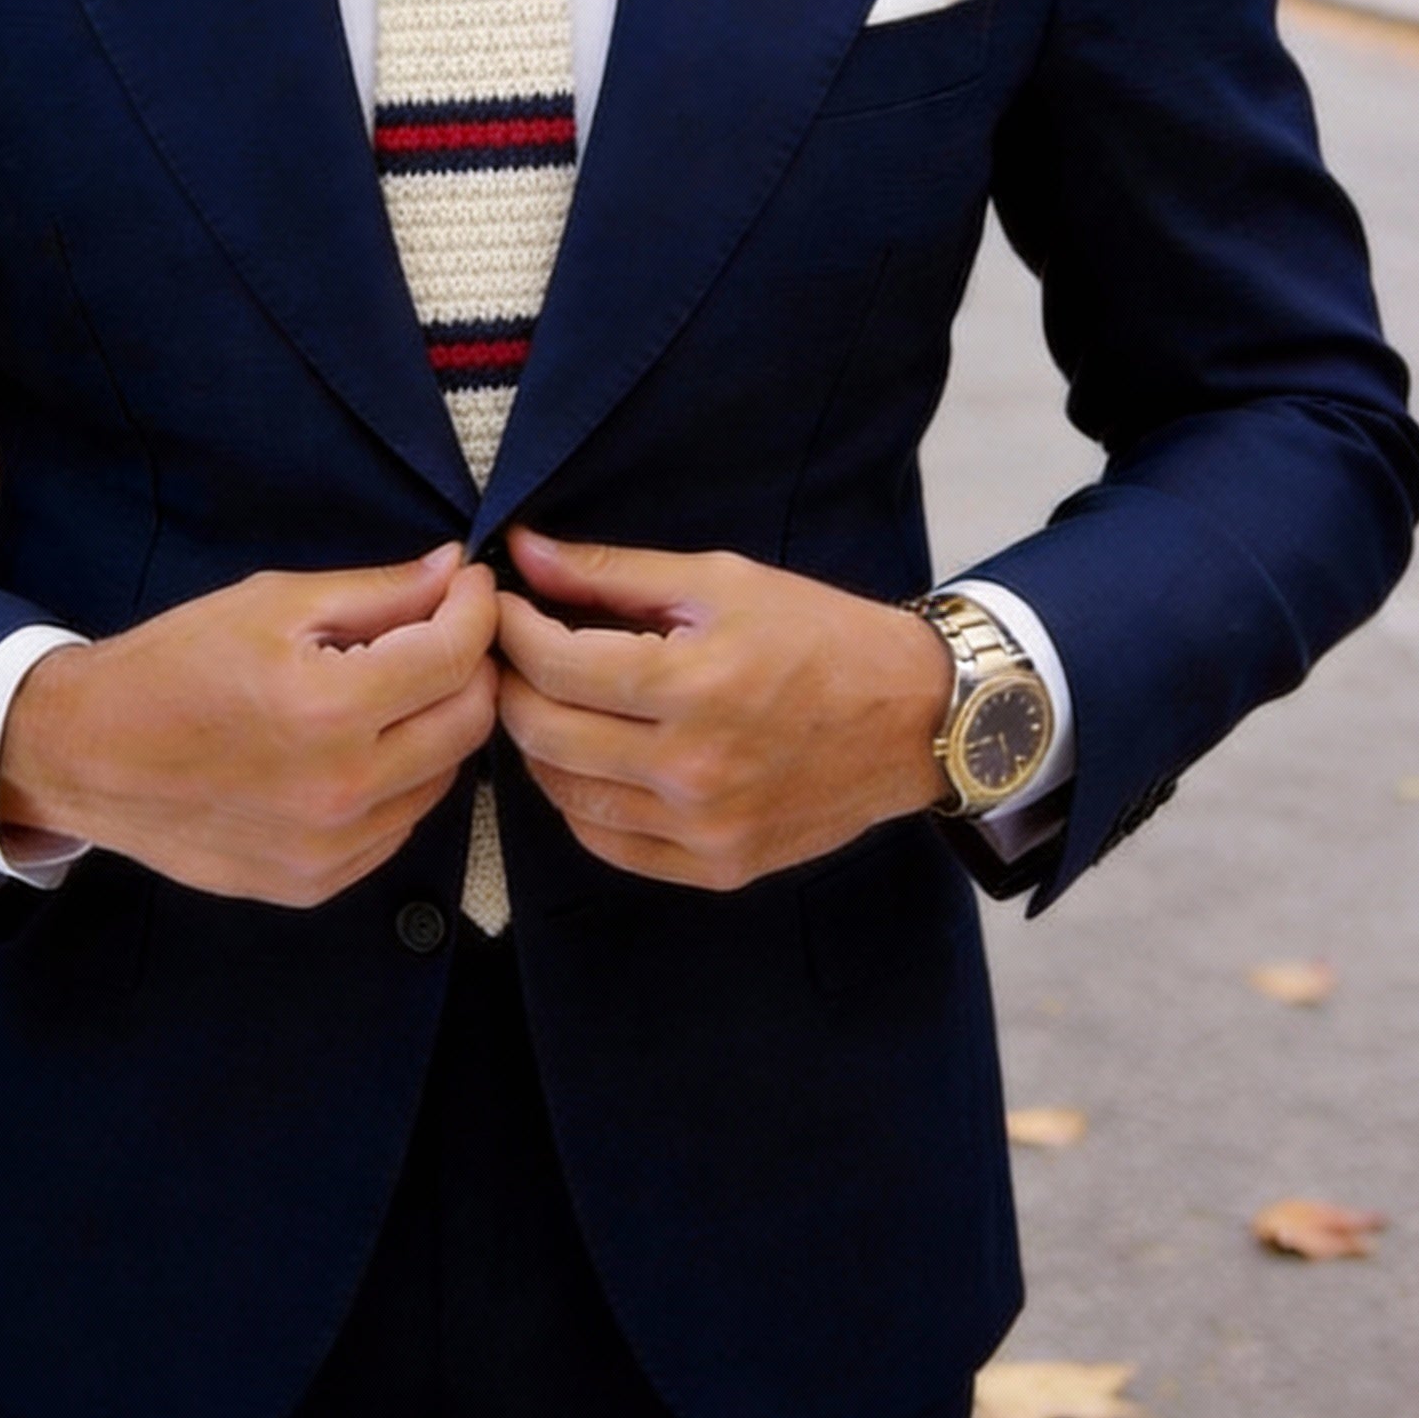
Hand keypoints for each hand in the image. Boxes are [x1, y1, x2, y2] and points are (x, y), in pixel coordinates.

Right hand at [0, 544, 498, 905]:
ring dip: (439, 724)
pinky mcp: (316, 883)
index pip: (454, 657)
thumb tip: (454, 570)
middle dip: (471, 665)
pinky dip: (401, 780)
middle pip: (469, 722)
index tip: (470, 585)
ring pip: (444, 778)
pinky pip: (399, 825)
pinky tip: (362, 745)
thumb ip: (377, 591)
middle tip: (445, 630)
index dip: (476, 609)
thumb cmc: (173, 665)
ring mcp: (330, 848)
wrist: (85, 756)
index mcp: (328, 708)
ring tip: (398, 687)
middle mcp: (340, 789)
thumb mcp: (273, 603)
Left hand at [494, 529, 951, 890]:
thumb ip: (612, 573)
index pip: (555, 664)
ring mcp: (704, 827)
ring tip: (548, 701)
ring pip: (565, 795)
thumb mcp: (721, 581)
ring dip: (538, 745)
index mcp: (695, 684)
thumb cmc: (821, 635)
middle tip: (510, 653)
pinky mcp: (717, 867)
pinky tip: (589, 759)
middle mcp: (694, 767)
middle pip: (544, 733)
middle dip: (510, 684)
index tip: (501, 605)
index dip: (510, 629)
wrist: (917, 719)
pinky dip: (579, 802)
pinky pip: (608, 843)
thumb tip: (523, 551)